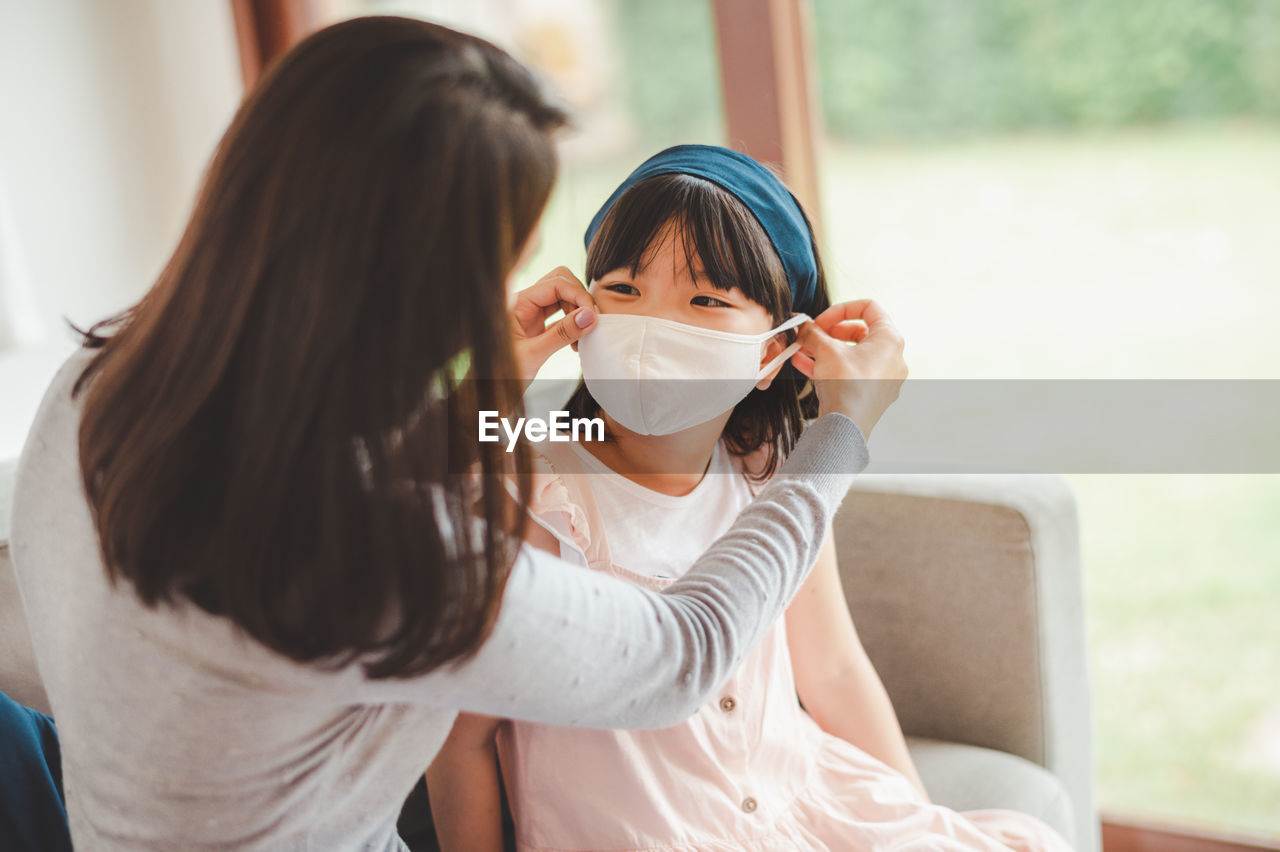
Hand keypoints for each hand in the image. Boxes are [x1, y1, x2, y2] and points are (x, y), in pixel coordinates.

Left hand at [509, 266, 596, 386]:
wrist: (487, 392)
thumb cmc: (500, 375)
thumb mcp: (533, 355)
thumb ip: (562, 334)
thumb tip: (589, 316)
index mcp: (517, 303)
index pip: (556, 283)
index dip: (579, 295)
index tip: (593, 316)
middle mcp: (524, 304)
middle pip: (560, 283)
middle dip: (579, 300)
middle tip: (589, 323)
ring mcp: (530, 315)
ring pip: (562, 299)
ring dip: (578, 314)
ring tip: (582, 339)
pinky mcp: (536, 328)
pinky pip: (560, 317)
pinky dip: (572, 326)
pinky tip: (576, 343)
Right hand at [790, 299, 906, 440]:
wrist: (846, 427)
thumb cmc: (846, 387)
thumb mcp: (824, 349)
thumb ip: (812, 332)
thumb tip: (803, 325)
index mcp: (890, 339)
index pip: (869, 308)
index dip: (841, 310)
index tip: (821, 320)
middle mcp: (893, 358)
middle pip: (860, 332)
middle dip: (830, 332)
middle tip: (812, 335)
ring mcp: (885, 378)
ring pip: (853, 355)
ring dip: (826, 349)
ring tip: (803, 350)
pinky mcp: (873, 394)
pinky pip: (851, 373)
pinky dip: (831, 366)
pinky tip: (805, 365)